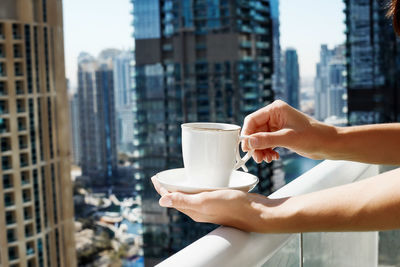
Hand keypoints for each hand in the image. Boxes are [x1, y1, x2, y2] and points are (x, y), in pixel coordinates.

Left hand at [151, 177, 273, 231]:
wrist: (256, 212)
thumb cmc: (233, 206)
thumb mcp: (206, 201)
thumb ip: (184, 201)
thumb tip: (162, 201)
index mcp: (193, 210)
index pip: (172, 198)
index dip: (162, 188)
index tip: (155, 177)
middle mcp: (200, 209)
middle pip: (179, 197)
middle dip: (170, 187)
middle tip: (163, 176)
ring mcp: (210, 205)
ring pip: (191, 195)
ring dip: (183, 186)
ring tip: (178, 177)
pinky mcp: (220, 200)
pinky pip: (203, 192)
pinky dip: (197, 185)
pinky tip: (202, 180)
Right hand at [241, 100, 336, 162]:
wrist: (329, 144)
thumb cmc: (314, 136)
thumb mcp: (288, 138)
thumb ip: (267, 140)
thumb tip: (249, 142)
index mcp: (276, 109)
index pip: (252, 120)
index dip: (247, 134)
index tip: (246, 147)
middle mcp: (274, 116)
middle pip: (255, 131)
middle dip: (255, 145)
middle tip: (257, 158)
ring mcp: (277, 125)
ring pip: (260, 138)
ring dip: (260, 150)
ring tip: (266, 159)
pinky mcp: (280, 135)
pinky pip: (266, 143)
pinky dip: (267, 151)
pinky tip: (273, 157)